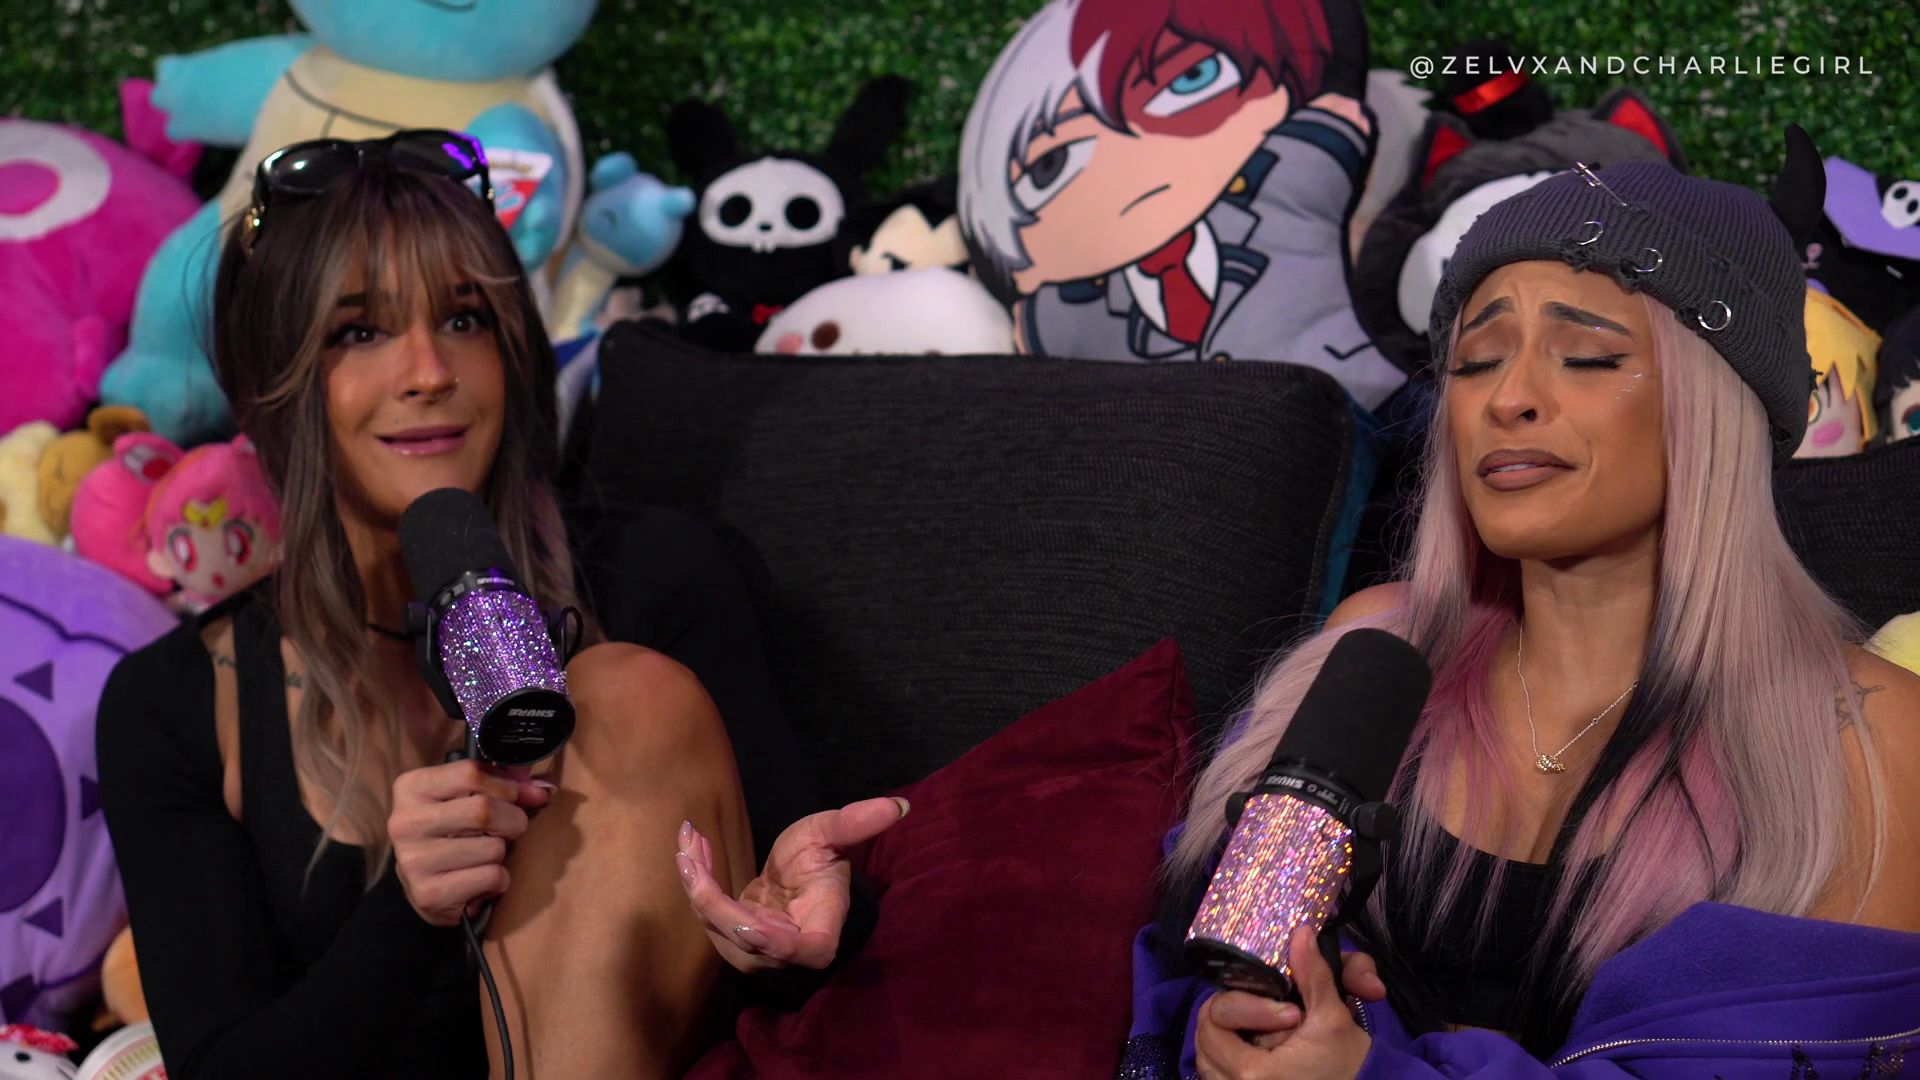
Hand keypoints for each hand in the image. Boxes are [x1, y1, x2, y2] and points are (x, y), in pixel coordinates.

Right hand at [389, 759, 551, 927]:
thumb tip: (541, 790)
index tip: (517, 795)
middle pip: (484, 810)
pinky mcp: (429, 893)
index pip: (470, 773)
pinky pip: (492, 877)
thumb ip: (501, 785)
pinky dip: (498, 879)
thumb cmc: (450, 833)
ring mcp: (414, 860)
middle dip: (512, 820)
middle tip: (510, 828)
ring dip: (501, 853)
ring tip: (484, 856)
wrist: (424, 887)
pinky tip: (479, 879)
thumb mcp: (465, 799)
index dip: (505, 785)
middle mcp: (406, 823)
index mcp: (411, 788)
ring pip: (493, 848)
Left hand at [677, 796, 908, 971]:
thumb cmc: (822, 854)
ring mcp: (757, 948)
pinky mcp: (733, 937)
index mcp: (819, 930)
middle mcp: (786, 949)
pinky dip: (695, 880)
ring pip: (716, 928)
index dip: (772, 944)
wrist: (801, 871)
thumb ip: (856, 824)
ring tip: (689, 840)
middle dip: (711, 899)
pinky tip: (692, 846)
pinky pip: (707, 914)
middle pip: (742, 940)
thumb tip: (897, 806)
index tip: (745, 921)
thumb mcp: (832, 833)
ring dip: (696, 884)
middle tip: (690, 855)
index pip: (799, 951)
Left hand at [1196, 927, 1373, 1079]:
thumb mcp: (1332, 1018)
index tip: (1289, 1012)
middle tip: (1267, 1010)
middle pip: (1205, 1032)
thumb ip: (1312, 974)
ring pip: (1205, 1052)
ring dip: (1224, 1032)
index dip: (1247, 1004)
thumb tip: (1300, 932)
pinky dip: (1225, 1054)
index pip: (1216, 1018)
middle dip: (1233, 1013)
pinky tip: (1248, 1043)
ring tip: (1256, 1022)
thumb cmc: (1346, 1064)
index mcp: (1252, 1072)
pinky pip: (1214, 1072)